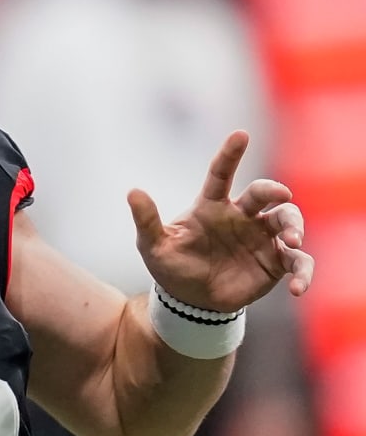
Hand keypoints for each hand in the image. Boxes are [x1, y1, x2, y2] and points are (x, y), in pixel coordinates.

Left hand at [127, 131, 314, 311]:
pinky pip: (298, 261)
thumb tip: (132, 192)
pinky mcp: (275, 262)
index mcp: (212, 206)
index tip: (240, 134)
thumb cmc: (172, 266)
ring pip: (287, 220)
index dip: (230, 154)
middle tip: (282, 197)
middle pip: (264, 194)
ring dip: (294, 227)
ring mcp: (261, 237)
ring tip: (291, 242)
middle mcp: (241, 216)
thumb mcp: (153, 246)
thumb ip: (146, 220)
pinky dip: (304, 272)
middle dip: (275, 191)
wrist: (189, 301)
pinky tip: (298, 287)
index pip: (221, 174)